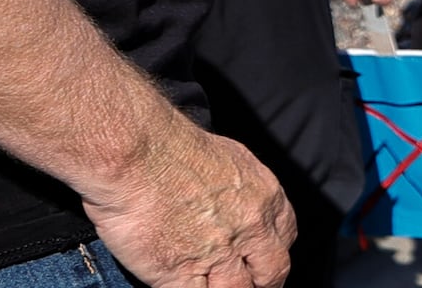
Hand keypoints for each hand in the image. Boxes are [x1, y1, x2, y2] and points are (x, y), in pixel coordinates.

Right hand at [83, 114, 293, 287]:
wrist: (137, 155)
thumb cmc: (172, 147)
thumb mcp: (230, 158)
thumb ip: (240, 189)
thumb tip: (236, 203)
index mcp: (265, 198)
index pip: (284, 238)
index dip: (270, 254)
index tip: (259, 261)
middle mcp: (250, 227)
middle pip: (273, 272)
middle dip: (262, 284)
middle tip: (246, 285)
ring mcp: (218, 253)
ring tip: (212, 284)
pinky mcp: (180, 273)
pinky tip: (182, 285)